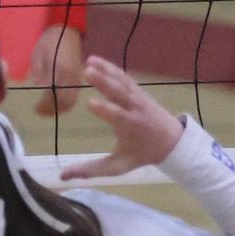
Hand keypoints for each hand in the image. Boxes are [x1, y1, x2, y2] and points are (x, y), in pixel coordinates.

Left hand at [25, 24, 84, 116]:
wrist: (67, 30)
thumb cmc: (49, 41)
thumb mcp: (37, 55)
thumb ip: (38, 72)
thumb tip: (38, 89)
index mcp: (60, 69)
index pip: (53, 94)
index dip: (44, 105)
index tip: (35, 108)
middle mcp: (71, 75)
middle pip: (64, 101)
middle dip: (52, 110)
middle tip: (39, 112)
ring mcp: (77, 77)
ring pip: (72, 101)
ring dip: (60, 109)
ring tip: (47, 110)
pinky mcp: (79, 77)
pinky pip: (75, 96)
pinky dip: (67, 103)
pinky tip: (57, 104)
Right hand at [58, 56, 183, 180]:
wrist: (171, 141)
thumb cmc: (140, 154)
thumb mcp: (117, 166)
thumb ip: (91, 170)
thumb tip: (63, 175)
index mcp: (130, 128)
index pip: (118, 117)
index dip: (106, 110)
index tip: (90, 103)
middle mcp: (135, 109)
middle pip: (119, 93)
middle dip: (104, 82)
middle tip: (87, 71)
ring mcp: (137, 97)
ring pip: (121, 81)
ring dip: (106, 70)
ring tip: (89, 62)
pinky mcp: (137, 90)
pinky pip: (124, 77)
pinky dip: (111, 68)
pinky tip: (95, 60)